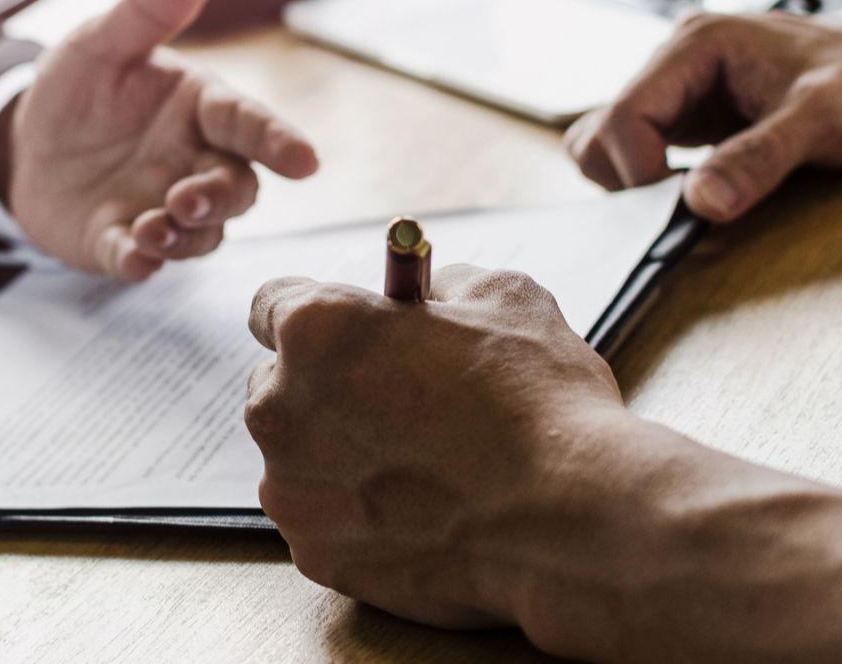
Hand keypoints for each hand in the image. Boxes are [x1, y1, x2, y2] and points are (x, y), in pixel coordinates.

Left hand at [0, 0, 318, 280]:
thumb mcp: (103, 39)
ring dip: (184, 235)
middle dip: (221, 197)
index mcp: (200, 108)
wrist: (20, 144)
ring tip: (151, 227)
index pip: (250, 123)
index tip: (306, 162)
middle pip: (236, 187)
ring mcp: (161, 208)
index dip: (280, 142)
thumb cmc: (78, 89)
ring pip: (201, 234)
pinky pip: (143, 261)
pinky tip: (134, 257)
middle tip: (188, 198)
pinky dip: (142, 262)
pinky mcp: (121, 243)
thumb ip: (152, 5)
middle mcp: (193, 162)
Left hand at [244, 264, 629, 652]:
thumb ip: (442, 286)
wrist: (570, 522)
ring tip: (422, 465)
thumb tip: (425, 299)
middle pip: (280, 385)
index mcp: (316, 330)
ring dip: (340, 455)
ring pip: (299, 457)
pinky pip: (326, 520)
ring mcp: (292, 489)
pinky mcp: (315, 554)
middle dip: (327, 388)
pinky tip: (421, 513)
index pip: (271, 305)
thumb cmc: (539, 404)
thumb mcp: (503, 298)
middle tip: (399, 402)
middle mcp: (281, 407)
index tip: (346, 333)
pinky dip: (360, 516)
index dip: (318, 316)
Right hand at [566, 12, 841, 221]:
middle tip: (682, 206)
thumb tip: (700, 204)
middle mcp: (679, 58)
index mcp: (697, 44)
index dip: (637, 171)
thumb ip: (758, 159)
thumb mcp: (822, 121)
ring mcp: (685, 86)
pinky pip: (646, 147)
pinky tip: (703, 189)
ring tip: (697, 195)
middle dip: (629, 177)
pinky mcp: (696, 112)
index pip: (623, 115)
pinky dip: (656, 177)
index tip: (678, 209)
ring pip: (614, 139)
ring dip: (637, 179)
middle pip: (603, 128)